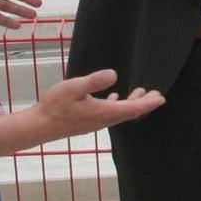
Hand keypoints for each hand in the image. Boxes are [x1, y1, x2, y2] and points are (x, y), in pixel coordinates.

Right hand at [33, 69, 164, 139]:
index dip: (148, 103)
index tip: (161, 97)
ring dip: (131, 104)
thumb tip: (113, 74)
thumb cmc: (55, 106)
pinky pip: (109, 114)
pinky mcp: (88, 122)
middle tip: (156, 95)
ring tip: (140, 93)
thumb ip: (95, 81)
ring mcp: (95, 122)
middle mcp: (103, 120)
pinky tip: (114, 98)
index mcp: (104, 112)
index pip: (132, 108)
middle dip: (144, 103)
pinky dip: (117, 105)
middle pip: (129, 112)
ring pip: (120, 113)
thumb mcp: (74, 87)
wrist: (39, 126)